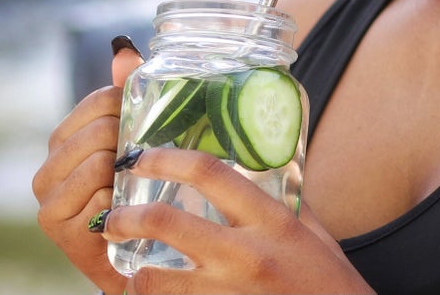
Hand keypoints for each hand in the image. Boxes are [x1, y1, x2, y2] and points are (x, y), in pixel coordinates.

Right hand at [32, 35, 143, 293]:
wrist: (134, 257)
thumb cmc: (138, 196)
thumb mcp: (135, 143)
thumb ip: (125, 96)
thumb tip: (124, 48)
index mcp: (66, 138)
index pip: (98, 100)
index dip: (130, 104)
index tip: (149, 120)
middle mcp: (48, 165)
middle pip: (98, 128)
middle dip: (130, 138)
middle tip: (148, 157)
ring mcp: (48, 197)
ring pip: (97, 160)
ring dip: (125, 171)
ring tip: (138, 183)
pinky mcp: (57, 227)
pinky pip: (97, 197)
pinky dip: (117, 200)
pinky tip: (124, 209)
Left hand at [99, 148, 374, 293]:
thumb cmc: (328, 279)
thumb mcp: (311, 230)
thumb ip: (283, 198)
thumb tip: (256, 168)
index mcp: (271, 220)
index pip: (208, 173)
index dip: (166, 159)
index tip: (142, 157)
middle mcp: (247, 254)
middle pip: (165, 222)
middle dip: (125, 216)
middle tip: (112, 216)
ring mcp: (229, 292)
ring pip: (154, 279)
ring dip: (132, 270)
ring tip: (126, 263)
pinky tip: (148, 294)